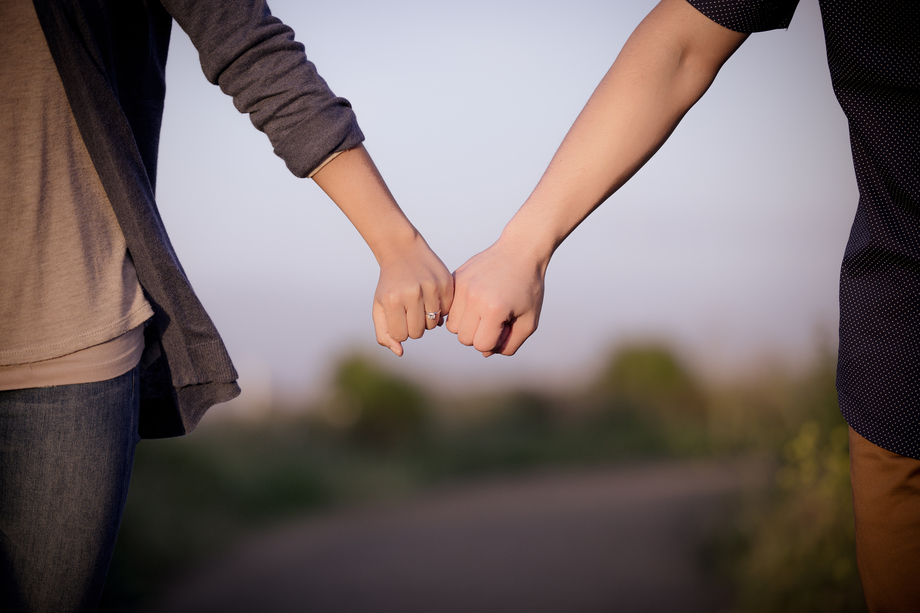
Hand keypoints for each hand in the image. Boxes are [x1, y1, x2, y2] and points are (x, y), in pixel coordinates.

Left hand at [310, 145, 452, 356]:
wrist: (403, 251)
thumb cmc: (389, 284)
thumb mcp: (379, 307)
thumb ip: (384, 334)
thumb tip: (400, 352)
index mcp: (392, 301)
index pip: (402, 336)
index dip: (401, 329)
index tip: (399, 317)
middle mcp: (412, 294)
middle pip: (418, 332)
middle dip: (414, 326)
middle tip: (410, 312)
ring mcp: (431, 288)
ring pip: (434, 324)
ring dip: (427, 319)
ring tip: (421, 306)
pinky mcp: (446, 284)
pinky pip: (447, 312)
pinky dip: (441, 310)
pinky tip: (432, 299)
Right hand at [446, 238, 544, 356]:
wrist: (520, 251)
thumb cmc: (528, 288)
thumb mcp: (529, 321)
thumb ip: (510, 345)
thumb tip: (485, 352)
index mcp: (494, 309)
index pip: (482, 345)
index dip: (495, 341)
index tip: (506, 326)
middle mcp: (474, 297)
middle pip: (463, 338)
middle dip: (478, 335)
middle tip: (494, 320)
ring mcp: (462, 286)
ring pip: (452, 325)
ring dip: (466, 324)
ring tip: (483, 311)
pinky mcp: (456, 278)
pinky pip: (449, 307)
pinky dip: (460, 310)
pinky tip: (476, 300)